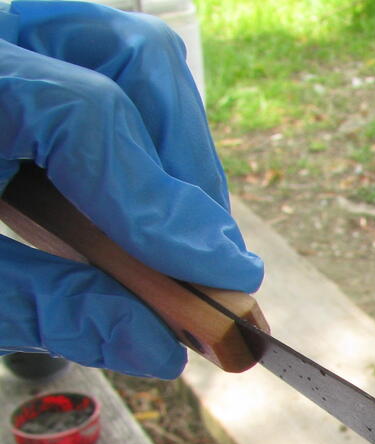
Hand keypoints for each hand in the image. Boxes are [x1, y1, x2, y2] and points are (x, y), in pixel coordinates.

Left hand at [1, 2, 261, 377]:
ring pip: (123, 58)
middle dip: (185, 169)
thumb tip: (161, 345)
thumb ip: (50, 308)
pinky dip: (136, 145)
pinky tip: (131, 210)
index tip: (224, 283)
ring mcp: (4, 37)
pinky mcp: (15, 61)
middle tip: (210, 266)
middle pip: (128, 61)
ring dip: (171, 151)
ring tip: (176, 241)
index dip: (166, 207)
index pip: (90, 117)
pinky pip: (99, 75)